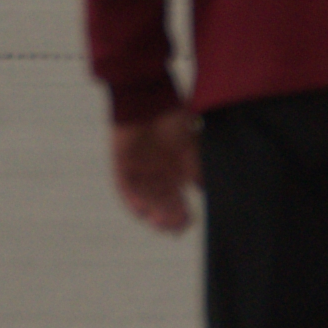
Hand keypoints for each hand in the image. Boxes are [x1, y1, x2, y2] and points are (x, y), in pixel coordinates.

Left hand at [108, 111, 198, 234]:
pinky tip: (142, 211)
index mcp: (174, 170)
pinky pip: (125, 188)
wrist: (148, 97)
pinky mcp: (122, 165)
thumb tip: (206, 190)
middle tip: (176, 229)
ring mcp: (139, 170)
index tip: (189, 224)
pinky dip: (132, 201)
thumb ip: (198, 167)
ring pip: (145, 199)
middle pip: (161, 203)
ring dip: (152, 213)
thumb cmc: (174, 117)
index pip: (178, 199)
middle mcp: (157, 173)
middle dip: (169, 218)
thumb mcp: (193, 144)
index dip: (182, 214)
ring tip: (161, 223)